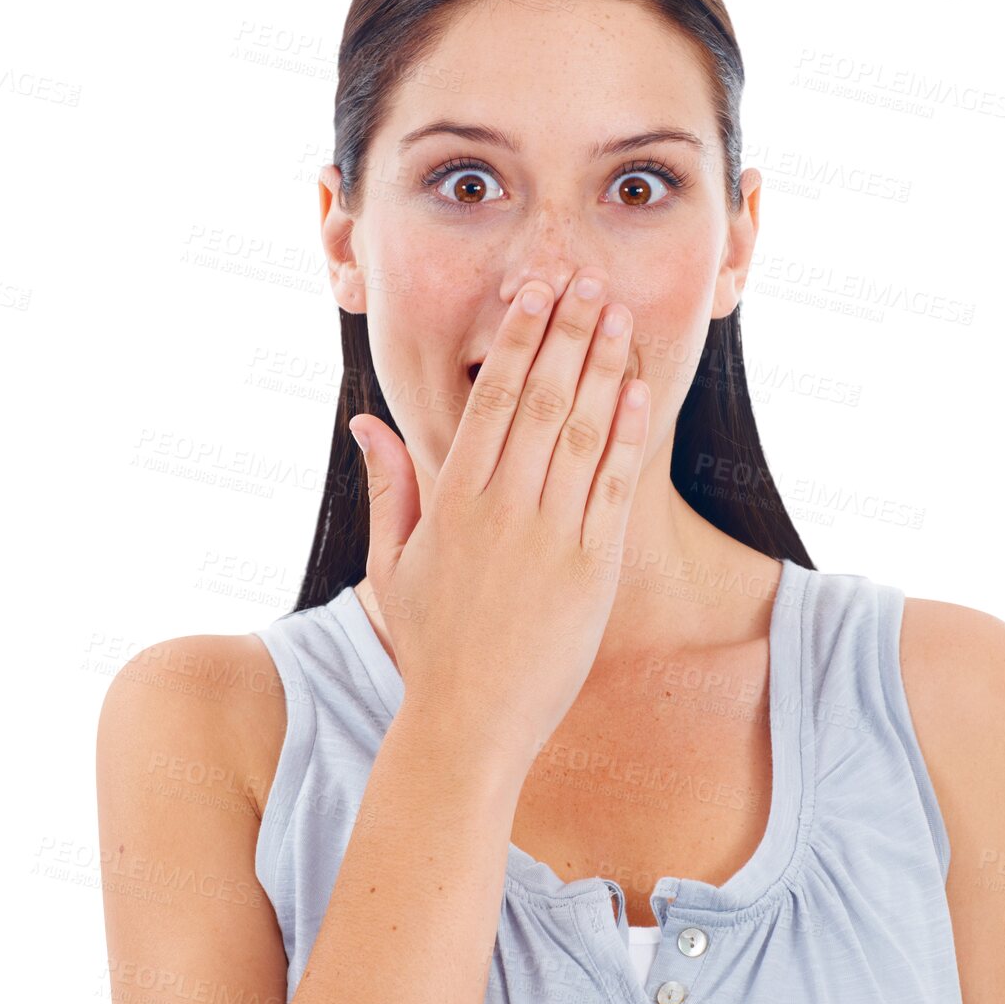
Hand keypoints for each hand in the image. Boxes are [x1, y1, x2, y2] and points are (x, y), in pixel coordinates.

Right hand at [348, 267, 648, 776]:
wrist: (472, 722)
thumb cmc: (428, 642)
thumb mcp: (392, 563)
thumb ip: (389, 485)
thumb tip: (366, 421)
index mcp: (454, 501)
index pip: (491, 398)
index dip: (518, 339)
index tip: (536, 294)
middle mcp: (504, 508)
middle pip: (541, 399)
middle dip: (567, 334)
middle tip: (587, 281)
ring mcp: (552, 537)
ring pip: (581, 431)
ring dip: (602, 367)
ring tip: (617, 315)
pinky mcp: (593, 568)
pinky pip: (613, 486)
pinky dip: (627, 434)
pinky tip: (638, 390)